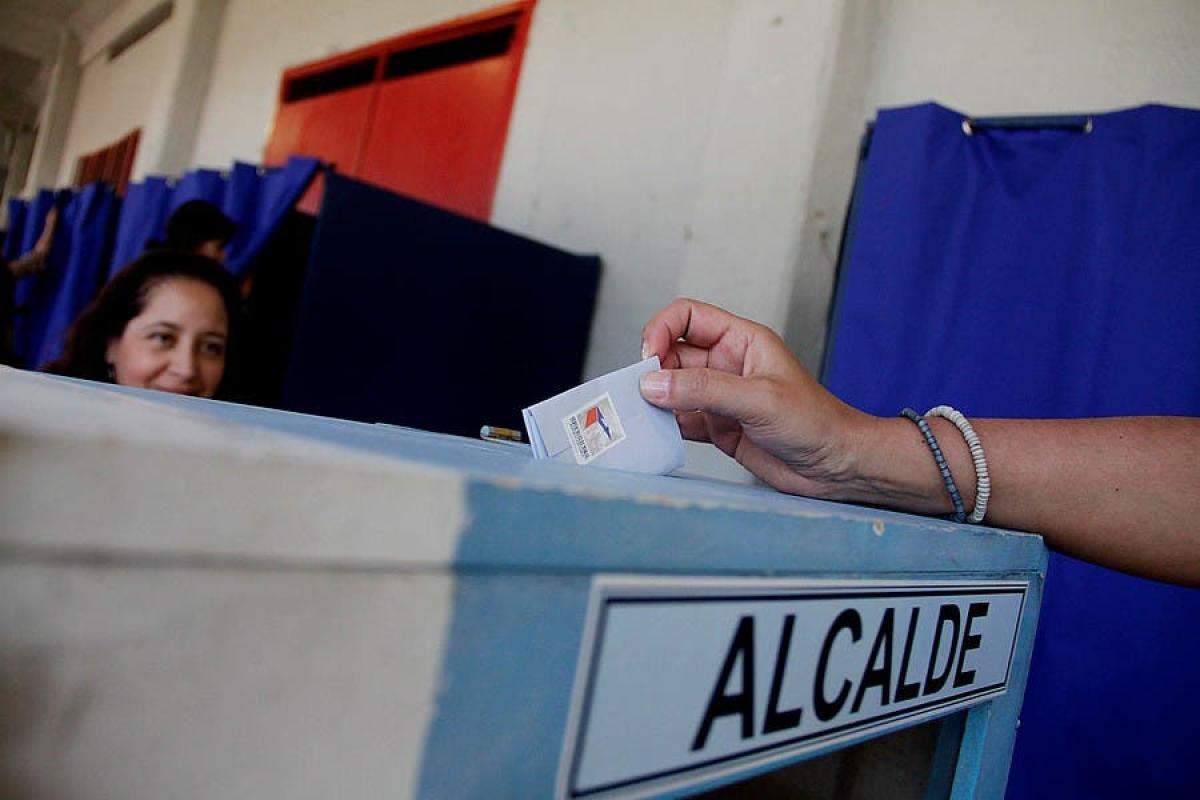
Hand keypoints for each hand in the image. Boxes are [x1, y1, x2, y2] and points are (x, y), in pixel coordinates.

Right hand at [639, 298, 871, 497]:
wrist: (836, 467)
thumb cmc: (817, 422)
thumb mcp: (759, 400)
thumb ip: (704, 389)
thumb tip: (654, 384)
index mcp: (741, 341)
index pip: (687, 316)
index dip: (662, 329)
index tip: (649, 357)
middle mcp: (726, 365)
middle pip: (671, 354)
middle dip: (652, 371)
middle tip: (640, 394)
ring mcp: (719, 397)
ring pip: (671, 389)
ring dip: (655, 401)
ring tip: (644, 417)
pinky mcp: (716, 427)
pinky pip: (679, 421)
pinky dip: (664, 427)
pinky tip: (660, 435)